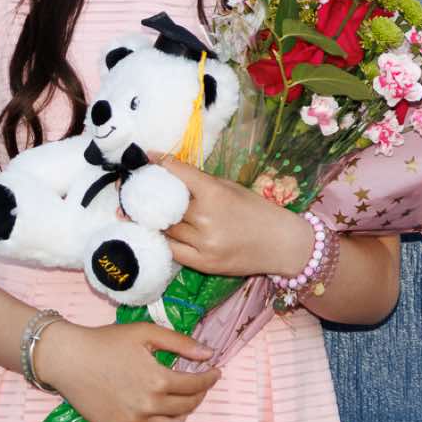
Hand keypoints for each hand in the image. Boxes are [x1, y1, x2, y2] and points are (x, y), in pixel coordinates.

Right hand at [35, 320, 220, 421]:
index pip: (196, 385)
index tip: (215, 372)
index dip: (209, 378)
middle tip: (199, 384)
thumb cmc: (107, 341)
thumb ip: (180, 343)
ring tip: (183, 403)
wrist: (69, 359)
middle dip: (198, 394)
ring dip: (184, 415)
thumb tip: (208, 354)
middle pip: (187, 407)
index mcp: (158, 380)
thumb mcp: (146, 332)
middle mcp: (148, 406)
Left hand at [153, 155, 310, 277]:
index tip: (148, 158)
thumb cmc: (257, 211)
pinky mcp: (203, 264)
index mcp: (215, 193)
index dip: (161, 164)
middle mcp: (206, 218)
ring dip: (156, 219)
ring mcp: (203, 243)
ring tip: (145, 212)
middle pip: (166, 204)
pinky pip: (173, 250)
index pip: (179, 174)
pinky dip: (165, 240)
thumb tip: (172, 173)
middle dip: (153, 195)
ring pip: (166, 228)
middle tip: (141, 189)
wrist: (280, 244)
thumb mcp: (232, 188)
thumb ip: (202, 182)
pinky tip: (160, 233)